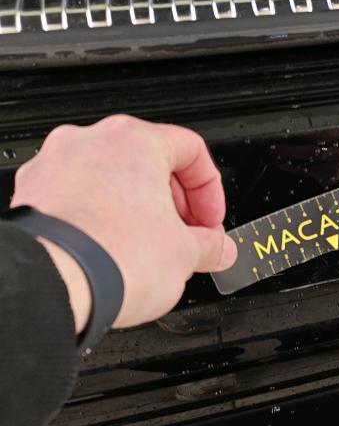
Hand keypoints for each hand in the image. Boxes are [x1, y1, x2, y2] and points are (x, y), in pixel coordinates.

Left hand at [11, 115, 236, 330]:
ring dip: (137, 210)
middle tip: (187, 236)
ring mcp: (55, 166)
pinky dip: (101, 219)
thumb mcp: (186, 253)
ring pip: (111, 180)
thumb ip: (210, 245)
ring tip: (150, 248)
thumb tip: (217, 249)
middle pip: (149, 163)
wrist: (53, 285)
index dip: (210, 190)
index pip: (191, 150)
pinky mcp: (32, 195)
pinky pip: (78, 199)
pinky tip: (114, 250)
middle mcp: (90, 142)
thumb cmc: (112, 256)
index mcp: (134, 140)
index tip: (211, 220)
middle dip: (174, 203)